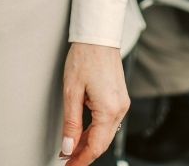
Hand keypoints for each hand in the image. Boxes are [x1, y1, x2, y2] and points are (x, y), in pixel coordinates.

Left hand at [58, 42, 127, 164]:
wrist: (98, 36)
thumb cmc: (85, 57)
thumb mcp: (72, 92)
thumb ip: (71, 123)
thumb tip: (69, 146)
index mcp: (109, 109)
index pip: (96, 146)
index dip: (81, 159)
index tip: (68, 165)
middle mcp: (120, 109)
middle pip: (102, 142)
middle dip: (84, 154)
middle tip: (67, 160)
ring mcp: (121, 103)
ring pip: (105, 133)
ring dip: (89, 143)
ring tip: (71, 149)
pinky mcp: (119, 98)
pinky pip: (108, 122)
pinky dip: (95, 131)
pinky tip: (83, 134)